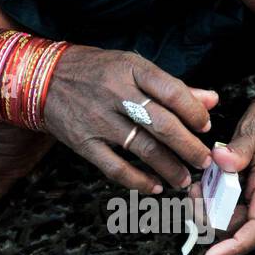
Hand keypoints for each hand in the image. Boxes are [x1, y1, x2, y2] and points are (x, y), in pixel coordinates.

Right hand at [43, 46, 216, 192]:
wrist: (42, 79)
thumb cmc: (96, 71)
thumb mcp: (133, 67)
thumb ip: (173, 86)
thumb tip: (212, 99)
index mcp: (131, 69)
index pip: (172, 91)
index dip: (194, 112)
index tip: (206, 127)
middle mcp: (115, 93)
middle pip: (162, 125)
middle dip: (188, 147)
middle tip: (203, 162)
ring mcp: (98, 120)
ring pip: (143, 149)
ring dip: (169, 168)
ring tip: (184, 180)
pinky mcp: (84, 143)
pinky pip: (115, 168)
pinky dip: (137, 181)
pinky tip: (154, 187)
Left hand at [202, 99, 254, 254]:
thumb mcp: (254, 129)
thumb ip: (236, 149)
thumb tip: (219, 160)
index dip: (234, 246)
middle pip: (239, 228)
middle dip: (210, 217)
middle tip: (193, 192)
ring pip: (239, 224)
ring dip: (215, 212)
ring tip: (200, 187)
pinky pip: (244, 215)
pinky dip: (224, 207)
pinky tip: (213, 189)